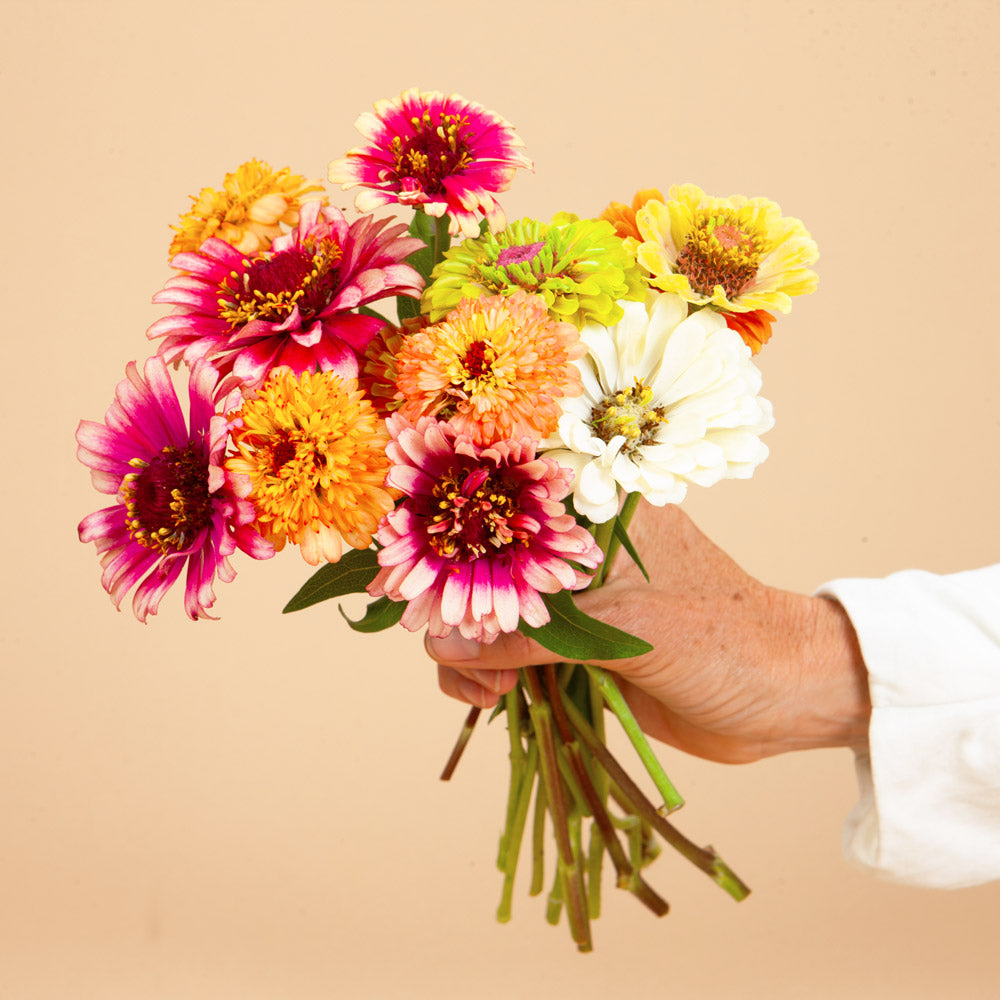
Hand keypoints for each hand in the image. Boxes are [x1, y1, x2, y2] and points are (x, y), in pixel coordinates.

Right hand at [427, 502, 870, 763]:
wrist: (784, 700)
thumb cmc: (724, 640)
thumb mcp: (625, 631)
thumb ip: (529, 638)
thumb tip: (439, 646)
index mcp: (597, 514)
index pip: (505, 505)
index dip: (453, 531)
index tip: (413, 570)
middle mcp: (579, 551)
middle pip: (488, 567)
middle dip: (459, 610)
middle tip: (454, 655)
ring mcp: (577, 602)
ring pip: (494, 618)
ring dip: (471, 655)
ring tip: (483, 694)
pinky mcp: (578, 650)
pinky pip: (515, 659)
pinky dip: (490, 679)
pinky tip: (490, 701)